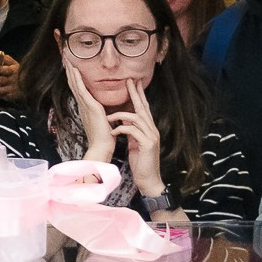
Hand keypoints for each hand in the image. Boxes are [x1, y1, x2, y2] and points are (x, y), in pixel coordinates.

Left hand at [0, 54, 18, 94]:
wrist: (27, 85)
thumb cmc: (17, 72)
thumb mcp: (14, 64)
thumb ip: (6, 59)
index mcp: (14, 70)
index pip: (7, 70)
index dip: (0, 69)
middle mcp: (13, 80)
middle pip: (1, 80)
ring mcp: (11, 89)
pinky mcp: (9, 96)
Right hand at [65, 64, 117, 163]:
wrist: (101, 147)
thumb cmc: (104, 138)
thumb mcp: (103, 122)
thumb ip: (102, 114)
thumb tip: (105, 110)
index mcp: (86, 108)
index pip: (79, 89)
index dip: (75, 78)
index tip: (72, 67)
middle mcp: (83, 105)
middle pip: (74, 85)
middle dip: (70, 72)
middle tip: (66, 59)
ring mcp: (85, 105)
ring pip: (75, 85)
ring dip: (71, 72)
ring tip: (67, 60)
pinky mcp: (89, 106)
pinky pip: (81, 89)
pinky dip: (77, 79)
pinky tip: (74, 70)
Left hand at [109, 78, 165, 200]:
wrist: (149, 180)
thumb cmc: (140, 163)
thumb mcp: (135, 144)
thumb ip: (132, 132)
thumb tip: (124, 122)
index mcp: (148, 129)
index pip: (144, 108)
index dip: (138, 95)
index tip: (132, 83)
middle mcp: (152, 130)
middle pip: (143, 107)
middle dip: (135, 94)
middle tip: (129, 81)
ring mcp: (151, 136)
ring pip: (137, 117)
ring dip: (121, 115)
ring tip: (109, 117)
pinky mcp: (147, 144)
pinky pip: (133, 131)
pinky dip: (121, 129)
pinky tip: (113, 132)